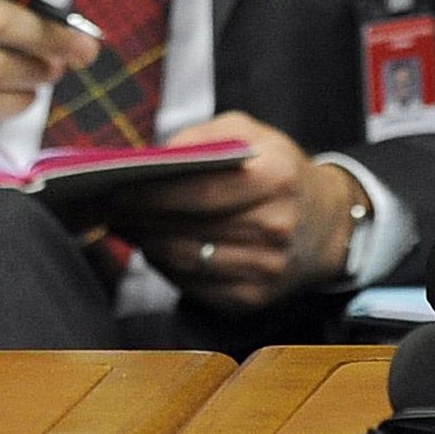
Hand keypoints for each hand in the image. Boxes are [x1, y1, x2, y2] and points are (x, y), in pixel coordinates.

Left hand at [111, 112, 367, 312]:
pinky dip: (167, 267)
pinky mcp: (253, 300)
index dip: (151, 192)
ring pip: (185, 261)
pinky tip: (153, 247)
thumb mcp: (249, 133)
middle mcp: (276, 226)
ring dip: (147, 244)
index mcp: (276, 177)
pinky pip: (194, 287)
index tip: (115, 187)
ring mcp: (266, 269)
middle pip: (187, 228)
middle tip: (107, 206)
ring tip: (125, 225)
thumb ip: (201, 137)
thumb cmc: (278, 170)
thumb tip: (151, 159)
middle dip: (141, 219)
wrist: (327, 223)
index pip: (199, 190)